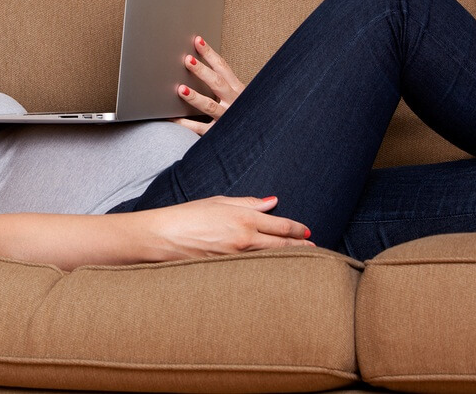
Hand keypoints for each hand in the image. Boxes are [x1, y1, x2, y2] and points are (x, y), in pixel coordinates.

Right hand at [143, 196, 313, 259]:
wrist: (161, 237)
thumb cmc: (185, 216)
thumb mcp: (217, 202)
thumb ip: (247, 202)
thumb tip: (272, 202)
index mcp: (243, 217)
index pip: (280, 225)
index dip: (297, 229)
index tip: (306, 231)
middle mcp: (244, 239)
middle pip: (283, 245)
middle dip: (301, 246)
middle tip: (314, 248)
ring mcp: (237, 258)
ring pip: (273, 260)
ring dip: (290, 260)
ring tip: (303, 261)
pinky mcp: (228, 272)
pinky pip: (256, 271)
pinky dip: (269, 270)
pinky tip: (277, 273)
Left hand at [174, 36, 244, 134]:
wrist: (262, 135)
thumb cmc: (246, 113)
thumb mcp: (240, 96)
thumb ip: (224, 85)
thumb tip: (199, 66)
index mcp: (238, 90)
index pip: (223, 68)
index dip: (210, 54)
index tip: (197, 41)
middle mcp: (234, 102)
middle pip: (217, 83)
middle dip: (202, 71)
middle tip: (187, 60)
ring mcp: (227, 118)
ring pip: (210, 106)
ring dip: (195, 97)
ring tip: (180, 89)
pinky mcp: (218, 133)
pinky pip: (200, 129)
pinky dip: (185, 124)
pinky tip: (171, 118)